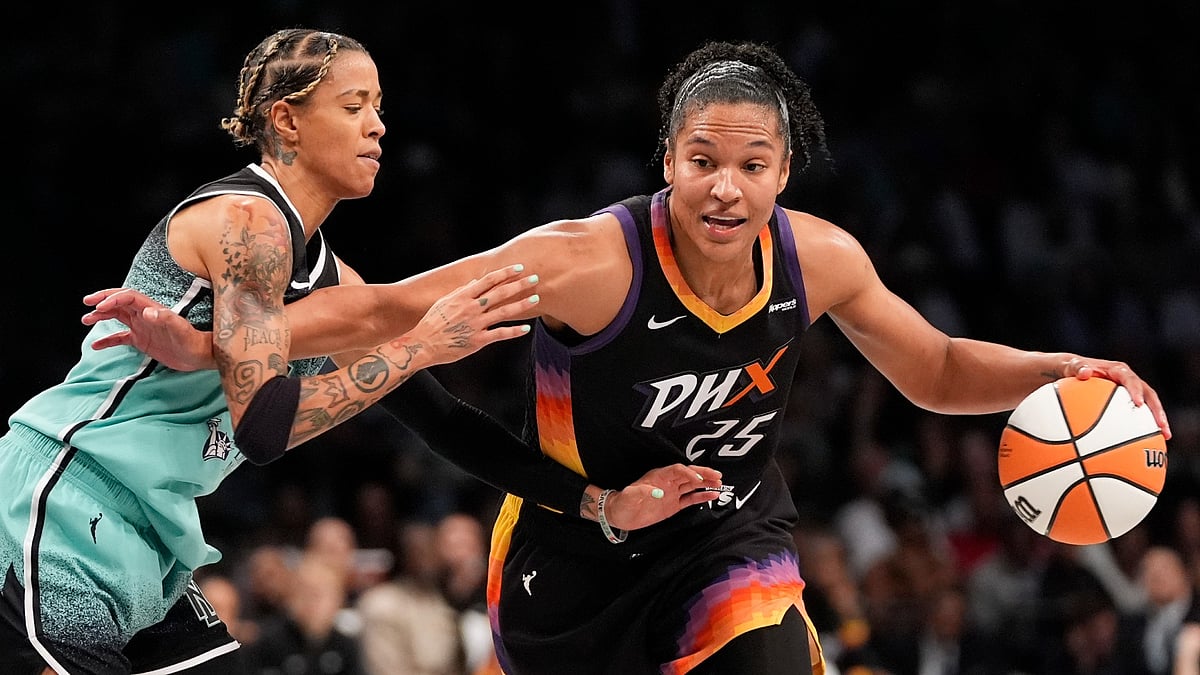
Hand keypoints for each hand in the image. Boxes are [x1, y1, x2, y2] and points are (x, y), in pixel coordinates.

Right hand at [81, 288, 214, 371]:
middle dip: (103, 301)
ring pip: (117, 317)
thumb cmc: (192, 341)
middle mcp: (145, 315)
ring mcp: (142, 327)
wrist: (199, 356)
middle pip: (119, 303)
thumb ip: (165, 319)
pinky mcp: (142, 340)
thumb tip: (147, 312)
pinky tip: (96, 345)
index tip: (99, 307)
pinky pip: (120, 337)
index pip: (128, 297)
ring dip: (101, 317)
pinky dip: (107, 340)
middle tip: (87, 303)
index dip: (112, 298)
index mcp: (151, 309)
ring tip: (85, 320)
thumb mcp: (180, 329)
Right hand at [410, 265, 539, 365]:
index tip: (519, 267)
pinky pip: (500, 334)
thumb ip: (462, 291)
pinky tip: (526, 328)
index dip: (505, 273)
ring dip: (522, 304)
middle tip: (535, 278)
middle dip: (519, 284)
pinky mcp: (478, 340)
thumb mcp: (444, 302)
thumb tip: (476, 282)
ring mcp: (476, 324)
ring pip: (504, 311)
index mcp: (463, 296)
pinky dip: (514, 331)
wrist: (423, 344)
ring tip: (536, 298)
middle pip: (500, 293)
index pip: (488, 280)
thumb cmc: (432, 323)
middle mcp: (471, 308)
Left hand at [601, 464, 723, 530]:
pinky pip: (691, 499)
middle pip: (689, 474)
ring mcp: (672, 493)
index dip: (688, 473)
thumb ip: (640, 492)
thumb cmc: (622, 503)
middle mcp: (668, 483)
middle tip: (717, 476)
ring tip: (720, 484)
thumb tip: (656, 491)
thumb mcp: (628, 496)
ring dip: (706, 483)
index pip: (677, 470)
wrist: (621, 515)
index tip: (698, 479)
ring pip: (693, 485)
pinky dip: (702, 496)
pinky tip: (713, 495)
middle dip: (703, 474)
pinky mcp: (674, 505)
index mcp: (658, 477)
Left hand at [1063, 356, 1171, 439]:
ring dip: (1157, 420)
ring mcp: (1130, 392)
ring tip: (1166, 436)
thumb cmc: (1072, 368)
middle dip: (1157, 410)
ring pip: (1148, 406)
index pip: (1130, 380)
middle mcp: (1128, 380)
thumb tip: (1085, 373)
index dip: (1136, 391)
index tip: (1138, 404)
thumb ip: (1077, 367)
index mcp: (1118, 370)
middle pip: (1148, 395)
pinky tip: (1144, 443)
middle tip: (1161, 426)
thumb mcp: (1070, 366)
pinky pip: (1137, 415)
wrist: (1072, 370)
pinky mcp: (1127, 402)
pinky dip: (1143, 427)